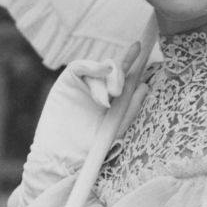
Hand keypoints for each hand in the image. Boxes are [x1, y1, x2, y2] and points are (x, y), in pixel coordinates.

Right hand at [16, 44, 140, 205]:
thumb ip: (130, 108)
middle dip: (119, 76)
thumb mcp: (117, 128)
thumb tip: (144, 86)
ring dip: (104, 79)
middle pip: (112, 69)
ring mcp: (82, 85)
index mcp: (112, 98)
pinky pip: (79, 66)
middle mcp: (98, 89)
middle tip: (118, 93)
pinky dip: (91, 66)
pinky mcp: (66, 83)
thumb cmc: (91, 148)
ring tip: (104, 100)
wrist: (62, 158)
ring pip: (98, 68)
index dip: (131, 61)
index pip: (123, 76)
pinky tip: (101, 72)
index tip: (139, 48)